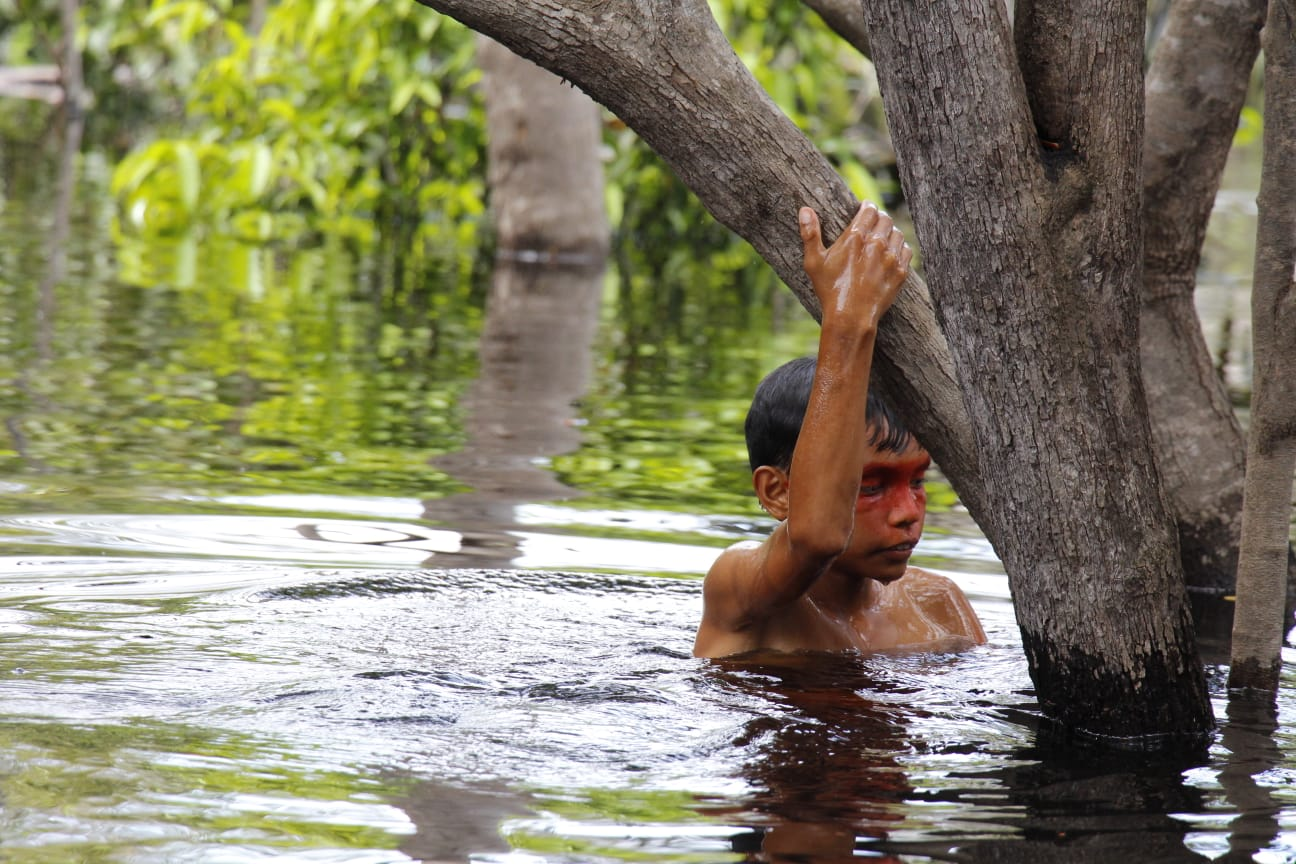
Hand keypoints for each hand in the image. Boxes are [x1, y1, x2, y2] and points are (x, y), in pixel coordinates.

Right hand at [799, 201, 911, 328]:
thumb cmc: (830, 290)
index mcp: (855, 237)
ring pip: (898, 233)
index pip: (869, 210)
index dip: (867, 206)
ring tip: (883, 236)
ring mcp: (891, 258)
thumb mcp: (814, 263)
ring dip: (890, 232)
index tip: (865, 208)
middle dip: (879, 217)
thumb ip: (810, 234)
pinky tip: (892, 252)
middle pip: (885, 219)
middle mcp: (877, 244)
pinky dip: (900, 248)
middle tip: (874, 221)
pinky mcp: (901, 272)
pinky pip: (906, 251)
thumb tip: (804, 210)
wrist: (851, 317)